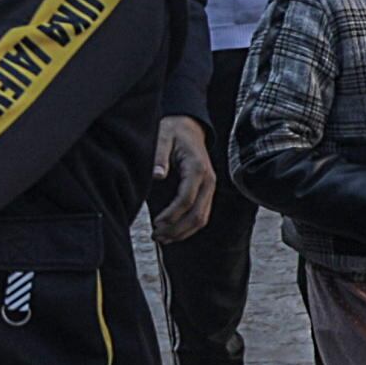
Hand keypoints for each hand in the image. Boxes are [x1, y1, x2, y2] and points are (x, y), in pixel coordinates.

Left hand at [153, 115, 218, 242]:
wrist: (188, 127)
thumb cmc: (173, 131)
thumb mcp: (163, 137)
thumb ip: (159, 155)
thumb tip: (157, 175)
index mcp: (198, 168)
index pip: (187, 199)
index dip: (171, 215)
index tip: (156, 223)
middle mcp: (208, 181)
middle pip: (197, 214)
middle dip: (176, 229)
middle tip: (156, 235)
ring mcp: (210, 188)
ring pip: (202, 219)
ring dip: (182, 232)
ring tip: (161, 238)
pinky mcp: (206, 193)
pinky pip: (201, 215)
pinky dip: (188, 228)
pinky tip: (172, 233)